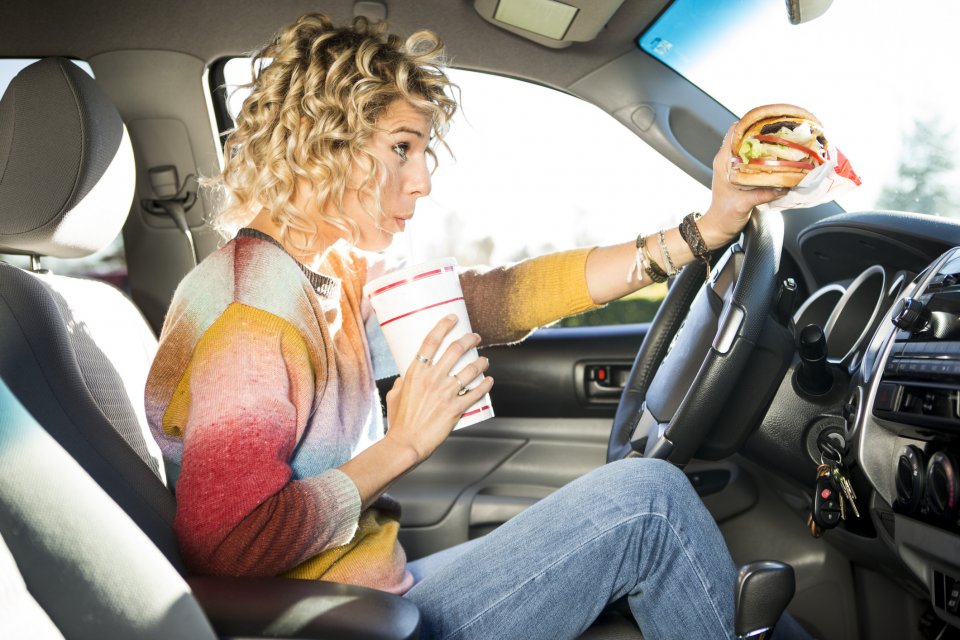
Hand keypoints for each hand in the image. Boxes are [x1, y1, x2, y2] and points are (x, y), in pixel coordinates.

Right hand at [383, 314, 493, 462]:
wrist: (406, 443)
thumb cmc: (398, 422)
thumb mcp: (394, 395)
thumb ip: (403, 382)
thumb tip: (407, 376)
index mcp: (415, 373)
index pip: (431, 341)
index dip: (443, 326)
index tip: (453, 318)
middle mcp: (432, 379)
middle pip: (455, 350)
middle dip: (469, 339)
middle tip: (475, 337)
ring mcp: (445, 392)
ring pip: (470, 369)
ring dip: (481, 362)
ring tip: (484, 360)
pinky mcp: (456, 408)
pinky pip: (476, 392)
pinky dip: (486, 385)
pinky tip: (490, 381)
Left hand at [699, 123, 785, 246]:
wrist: (719, 227)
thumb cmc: (724, 215)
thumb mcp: (743, 204)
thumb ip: (763, 194)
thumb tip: (784, 186)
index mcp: (723, 161)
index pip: (735, 131)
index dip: (751, 123)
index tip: (769, 121)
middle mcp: (728, 160)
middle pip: (746, 136)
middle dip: (764, 132)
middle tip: (783, 131)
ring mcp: (735, 167)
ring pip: (752, 148)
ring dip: (767, 145)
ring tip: (784, 142)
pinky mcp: (743, 175)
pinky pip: (756, 160)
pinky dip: (767, 157)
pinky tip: (780, 159)